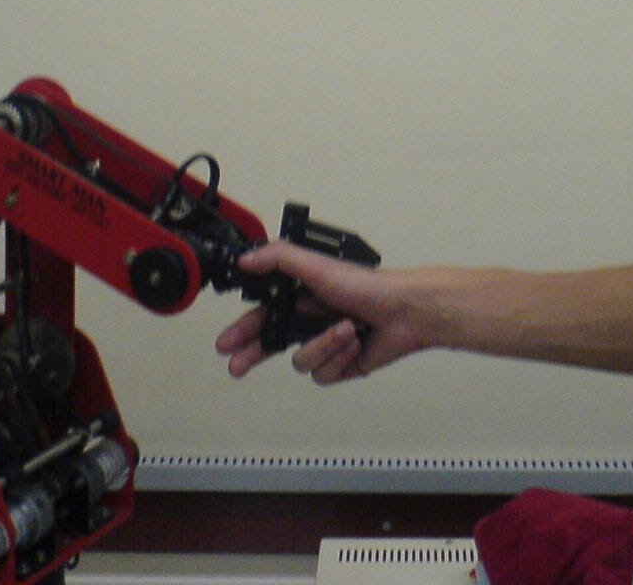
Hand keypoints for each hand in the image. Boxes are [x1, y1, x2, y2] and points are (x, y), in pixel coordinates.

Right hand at [215, 240, 424, 384]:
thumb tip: (247, 259)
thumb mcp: (318, 265)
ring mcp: (326, 344)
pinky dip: (340, 357)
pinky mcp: (342, 364)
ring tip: (344, 329)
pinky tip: (354, 342)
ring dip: (323, 345)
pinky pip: (324, 373)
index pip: (263, 316)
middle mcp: (311, 320)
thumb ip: (279, 259)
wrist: (405, 312)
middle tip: (237, 364)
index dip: (244, 330)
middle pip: (272, 344)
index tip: (227, 342)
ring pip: (301, 360)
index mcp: (302, 295)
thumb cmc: (368, 285)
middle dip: (254, 354)